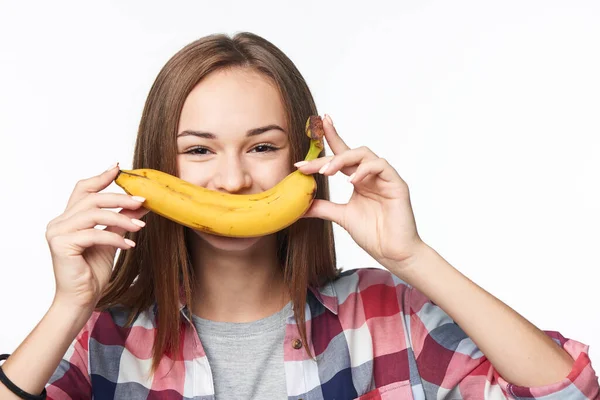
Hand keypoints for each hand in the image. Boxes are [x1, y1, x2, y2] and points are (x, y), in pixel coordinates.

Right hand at [45, 164, 148, 310]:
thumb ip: (121, 219)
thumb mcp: (112, 239)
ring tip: (141, 227)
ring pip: (94, 214)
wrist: (81, 299)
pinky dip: (115, 237)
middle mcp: (59, 222)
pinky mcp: (61, 244)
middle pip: (92, 198)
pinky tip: (129, 245)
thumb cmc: (93, 270)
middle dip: (120, 198)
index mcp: (68, 218)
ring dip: (122, 219)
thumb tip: (141, 203)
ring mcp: (57, 232)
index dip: (101, 177)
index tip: (119, 168)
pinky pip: (94, 234)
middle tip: (143, 201)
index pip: (83, 189)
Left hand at [295, 115, 425, 268]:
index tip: (313, 129)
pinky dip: (364, 170)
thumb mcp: (341, 216)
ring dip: (342, 159)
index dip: (330, 140)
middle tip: (306, 165)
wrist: (393, 253)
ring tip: (326, 172)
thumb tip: (299, 205)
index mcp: (359, 179)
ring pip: (364, 154)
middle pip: (349, 153)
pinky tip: (351, 180)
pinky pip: (380, 166)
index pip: (343, 155)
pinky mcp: (397, 184)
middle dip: (326, 156)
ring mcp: (385, 178)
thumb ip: (322, 207)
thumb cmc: (374, 235)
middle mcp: (371, 175)